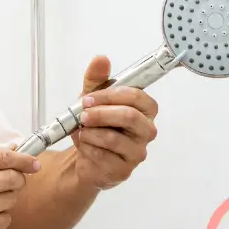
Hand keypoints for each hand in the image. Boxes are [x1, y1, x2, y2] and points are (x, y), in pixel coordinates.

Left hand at [70, 55, 160, 189]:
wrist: (85, 158)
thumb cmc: (95, 125)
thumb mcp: (92, 99)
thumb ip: (96, 80)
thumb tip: (101, 59)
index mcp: (144, 110)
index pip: (137, 97)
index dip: (111, 95)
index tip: (88, 98)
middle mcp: (146, 131)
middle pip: (129, 116)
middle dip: (100, 114)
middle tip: (82, 115)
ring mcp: (137, 152)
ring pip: (113, 138)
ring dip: (90, 133)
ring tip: (81, 132)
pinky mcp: (124, 170)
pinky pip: (103, 156)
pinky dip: (87, 149)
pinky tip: (84, 147)